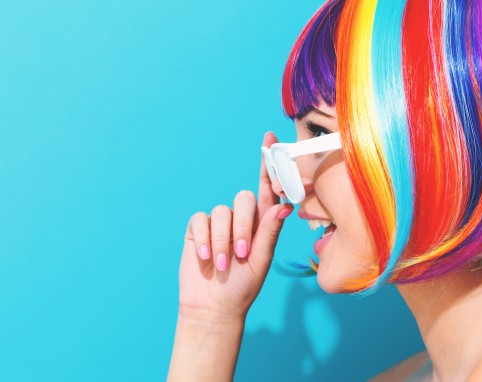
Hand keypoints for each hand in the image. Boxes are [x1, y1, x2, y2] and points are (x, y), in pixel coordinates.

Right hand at [178, 131, 292, 321]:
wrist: (213, 306)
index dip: (269, 164)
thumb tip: (283, 205)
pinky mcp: (197, 229)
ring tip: (222, 264)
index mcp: (263, 223)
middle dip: (243, 226)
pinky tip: (205, 258)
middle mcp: (242, 218)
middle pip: (245, 198)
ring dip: (222, 240)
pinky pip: (201, 220)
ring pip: (222, 212)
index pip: (268, 189)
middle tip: (241, 253)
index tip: (270, 139)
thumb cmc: (242, 287)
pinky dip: (204, 239)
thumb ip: (269, 232)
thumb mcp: (261, 260)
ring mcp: (219, 222)